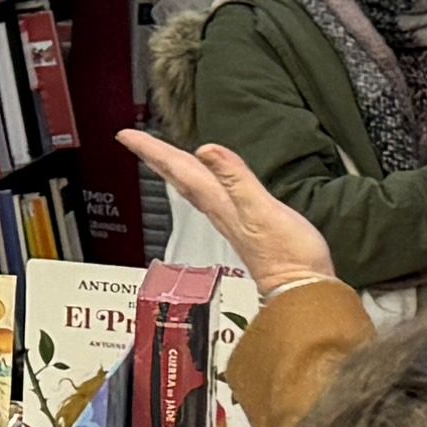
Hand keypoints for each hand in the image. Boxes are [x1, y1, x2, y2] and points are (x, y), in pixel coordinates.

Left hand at [124, 134, 335, 294]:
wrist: (301, 290)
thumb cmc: (288, 255)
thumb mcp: (261, 210)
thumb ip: (235, 178)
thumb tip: (206, 149)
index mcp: (218, 202)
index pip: (178, 170)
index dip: (152, 150)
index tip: (125, 136)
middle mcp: (218, 209)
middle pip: (177, 177)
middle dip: (154, 156)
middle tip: (131, 140)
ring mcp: (229, 218)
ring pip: (190, 187)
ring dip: (172, 168)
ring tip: (158, 155)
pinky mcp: (243, 225)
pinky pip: (208, 196)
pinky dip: (197, 183)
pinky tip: (201, 182)